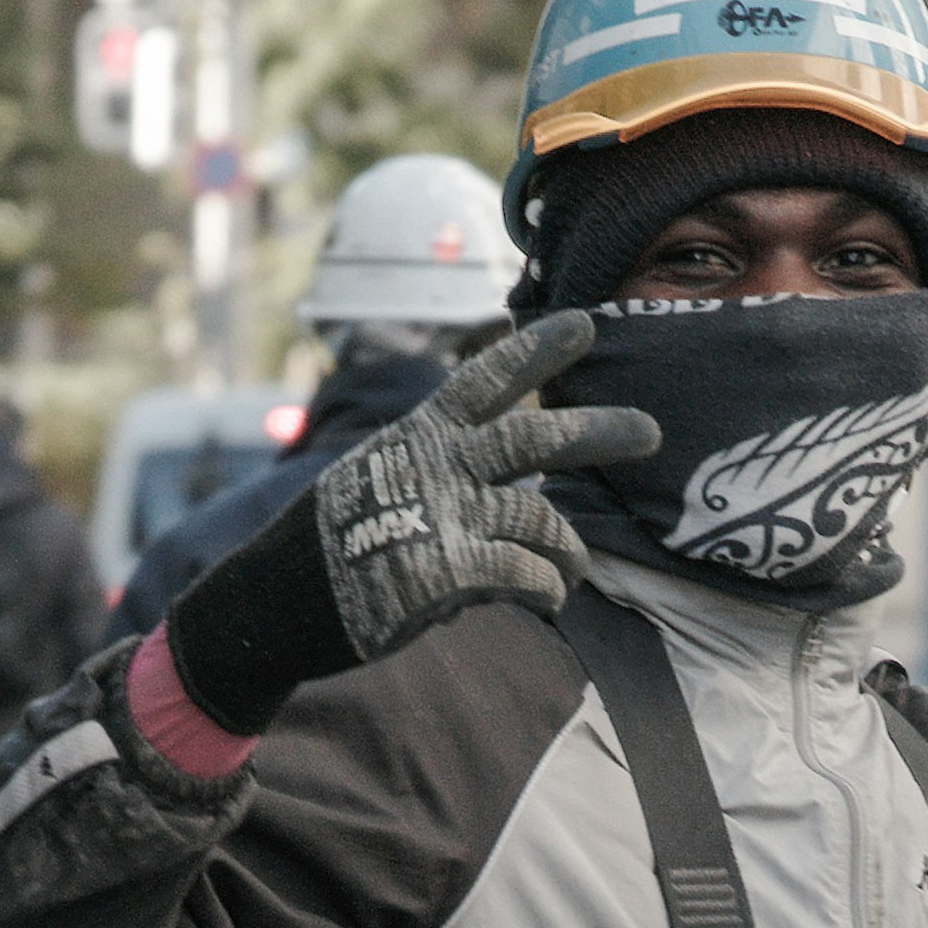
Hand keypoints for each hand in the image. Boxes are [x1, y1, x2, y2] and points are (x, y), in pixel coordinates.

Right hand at [311, 316, 662, 667]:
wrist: (276, 602)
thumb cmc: (334, 545)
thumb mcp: (378, 483)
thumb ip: (440, 477)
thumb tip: (503, 499)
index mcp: (419, 434)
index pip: (486, 379)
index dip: (537, 351)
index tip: (585, 325)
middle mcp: (437, 466)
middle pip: (534, 439)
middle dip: (599, 429)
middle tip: (651, 431)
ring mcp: (445, 516)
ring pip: (543, 519)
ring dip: (570, 548)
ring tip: (576, 567)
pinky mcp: (450, 571)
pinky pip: (527, 573)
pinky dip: (547, 586)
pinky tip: (548, 596)